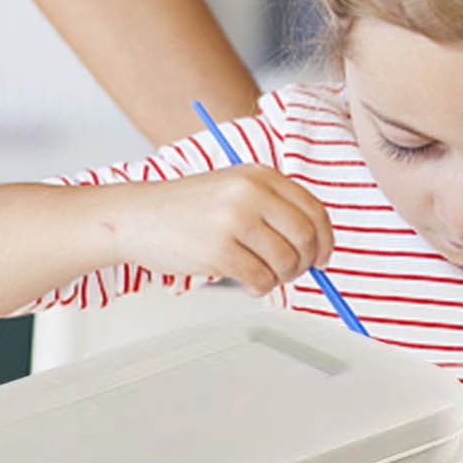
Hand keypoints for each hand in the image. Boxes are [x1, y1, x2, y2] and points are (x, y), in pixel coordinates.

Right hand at [119, 166, 334, 294]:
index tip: (323, 258)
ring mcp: (234, 220)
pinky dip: (260, 288)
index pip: (314, 211)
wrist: (137, 217)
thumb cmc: (186, 209)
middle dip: (306, 263)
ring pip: (287, 262)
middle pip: (306, 238)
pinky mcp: (219, 250)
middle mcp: (251, 193)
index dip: (325, 240)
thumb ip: (274, 209)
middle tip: (293, 272)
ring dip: (280, 277)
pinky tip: (246, 282)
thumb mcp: (235, 190)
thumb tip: (317, 246)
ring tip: (261, 274)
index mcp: (260, 175)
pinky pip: (261, 279)